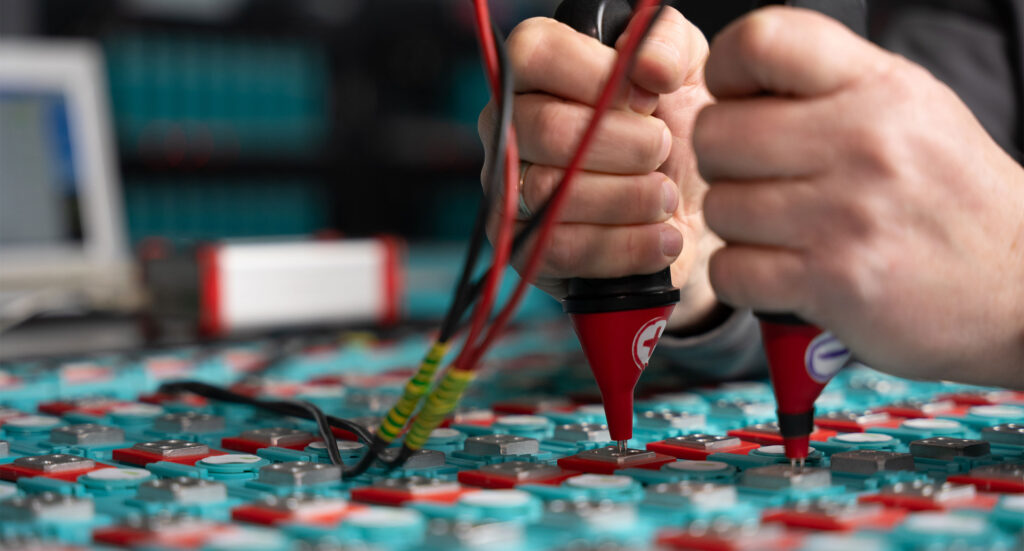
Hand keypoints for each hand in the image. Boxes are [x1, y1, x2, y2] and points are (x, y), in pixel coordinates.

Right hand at [478, 6, 722, 331]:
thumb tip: (649, 67)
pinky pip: (559, 249)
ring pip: (551, 193)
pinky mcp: (522, 248)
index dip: (598, 74)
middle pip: (546, 128)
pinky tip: (664, 237)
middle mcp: (510, 128)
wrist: (698, 213)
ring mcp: (510, 190)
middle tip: (664, 148)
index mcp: (538, 73)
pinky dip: (624, 246)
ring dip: (630, 197)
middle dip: (626, 144)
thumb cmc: (681, 132)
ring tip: (669, 196)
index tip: (649, 95)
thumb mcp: (689, 70)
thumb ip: (669, 43)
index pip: (534, 52)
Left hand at [696, 7, 1023, 386]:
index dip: (726, 70)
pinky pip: (730, 271)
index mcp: (879, 87)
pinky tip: (781, 268)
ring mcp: (846, 215)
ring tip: (785, 229)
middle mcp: (863, 142)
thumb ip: (828, 86)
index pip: (761, 40)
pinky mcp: (834, 281)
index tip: (736, 100)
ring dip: (738, 226)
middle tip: (761, 179)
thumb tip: (735, 82)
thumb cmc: (948, 196)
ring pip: (719, 208)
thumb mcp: (911, 109)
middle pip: (715, 135)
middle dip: (724, 163)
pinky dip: (743, 276)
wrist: (1016, 287)